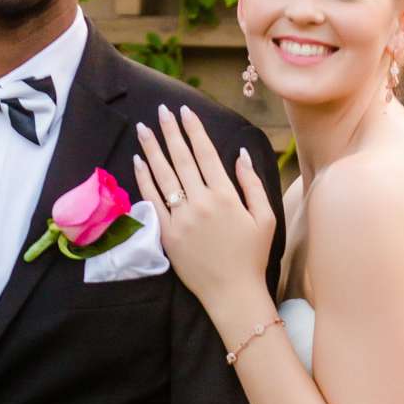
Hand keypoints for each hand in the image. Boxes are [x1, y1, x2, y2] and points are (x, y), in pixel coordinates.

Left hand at [133, 105, 276, 318]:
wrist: (233, 293)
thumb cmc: (252, 256)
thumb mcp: (264, 218)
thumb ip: (252, 184)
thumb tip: (240, 154)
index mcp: (226, 196)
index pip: (205, 154)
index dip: (194, 130)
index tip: (185, 111)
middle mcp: (201, 202)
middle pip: (181, 159)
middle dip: (170, 131)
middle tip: (161, 110)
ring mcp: (181, 218)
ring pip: (163, 176)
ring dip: (152, 149)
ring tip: (143, 128)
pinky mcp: (167, 234)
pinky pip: (152, 201)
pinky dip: (144, 179)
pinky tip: (138, 162)